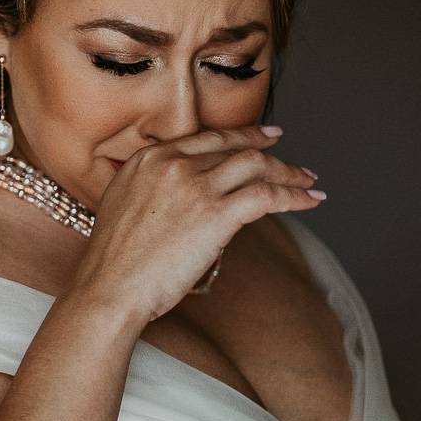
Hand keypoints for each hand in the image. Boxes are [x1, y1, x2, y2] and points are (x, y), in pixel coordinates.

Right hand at [74, 126, 322, 321]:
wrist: (110, 284)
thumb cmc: (114, 259)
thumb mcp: (123, 203)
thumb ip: (153, 188)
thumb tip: (186, 197)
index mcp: (148, 158)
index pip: (207, 139)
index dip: (240, 135)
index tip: (262, 136)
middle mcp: (173, 163)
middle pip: (236, 148)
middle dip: (270, 151)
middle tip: (291, 156)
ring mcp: (196, 185)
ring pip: (257, 166)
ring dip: (289, 172)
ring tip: (309, 181)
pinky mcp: (217, 212)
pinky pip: (268, 195)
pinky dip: (295, 196)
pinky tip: (311, 200)